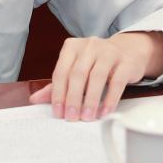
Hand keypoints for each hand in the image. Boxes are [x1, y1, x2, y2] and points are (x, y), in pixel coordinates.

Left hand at [28, 32, 162, 120]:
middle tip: (71, 117)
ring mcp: (108, 51)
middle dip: (73, 98)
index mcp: (72, 47)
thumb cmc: (96, 63)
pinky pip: (116, 82)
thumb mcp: (75, 70)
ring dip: (90, 100)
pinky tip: (104, 111)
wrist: (128, 51)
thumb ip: (57, 85)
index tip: (58, 112)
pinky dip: (109, 99)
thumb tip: (35, 99)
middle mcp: (89, 46)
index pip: (61, 71)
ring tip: (87, 117)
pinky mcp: (125, 61)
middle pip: (78, 74)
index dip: (58, 93)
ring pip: (97, 77)